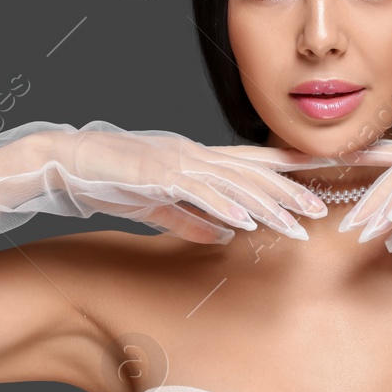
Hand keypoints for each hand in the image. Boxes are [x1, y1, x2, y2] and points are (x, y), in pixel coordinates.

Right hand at [55, 124, 353, 244]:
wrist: (68, 159)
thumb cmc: (113, 180)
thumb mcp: (160, 205)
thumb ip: (193, 219)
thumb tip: (228, 235)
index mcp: (200, 161)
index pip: (255, 165)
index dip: (291, 172)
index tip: (324, 184)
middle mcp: (197, 156)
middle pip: (254, 174)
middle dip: (291, 193)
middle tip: (323, 213)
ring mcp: (179, 162)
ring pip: (234, 183)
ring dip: (267, 204)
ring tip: (296, 223)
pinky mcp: (158, 173)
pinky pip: (196, 191)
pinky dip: (221, 205)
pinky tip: (244, 221)